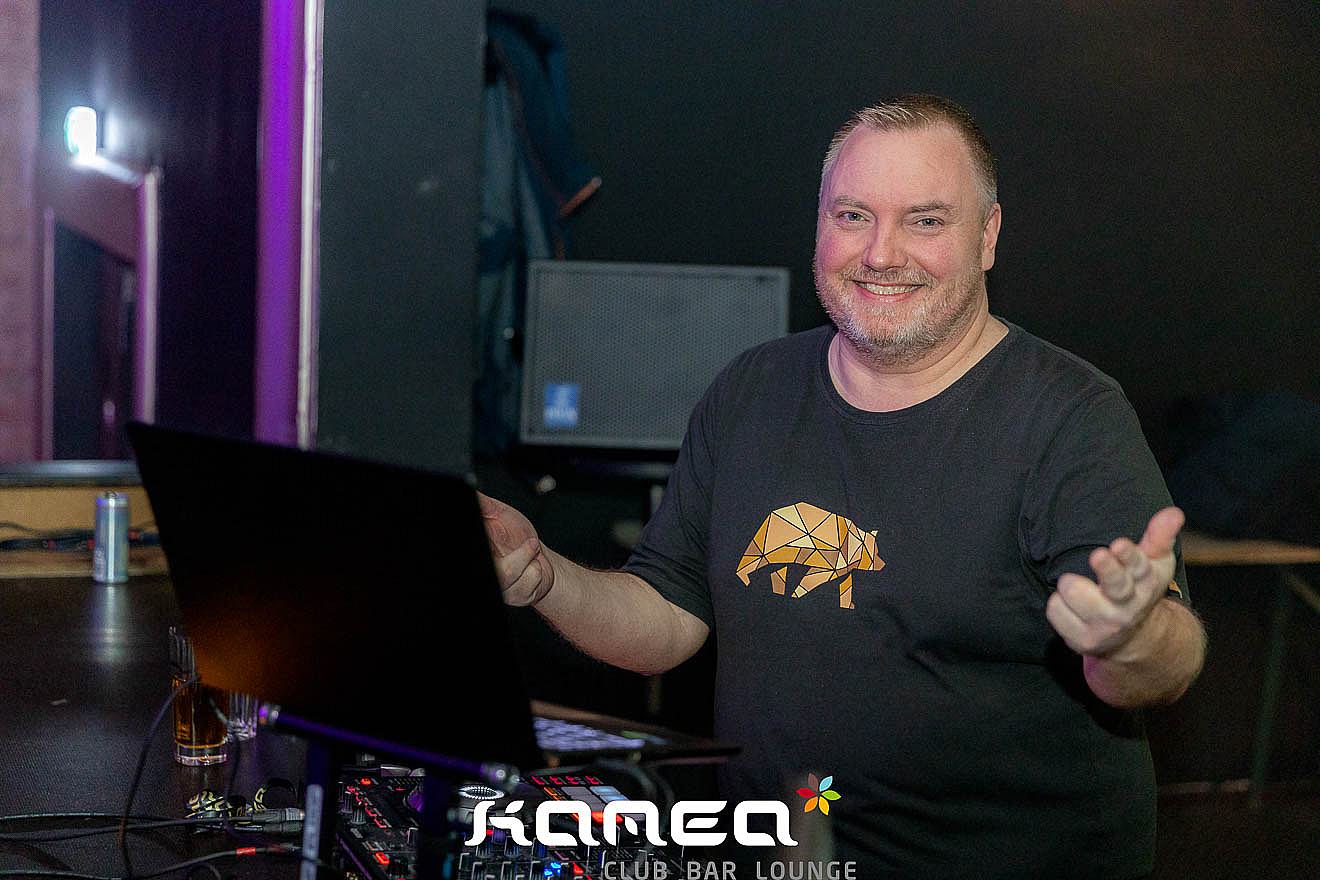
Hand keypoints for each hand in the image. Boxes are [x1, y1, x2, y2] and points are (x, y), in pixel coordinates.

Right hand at [478, 492, 554, 606]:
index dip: (486, 539)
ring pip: (507, 573)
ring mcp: (497, 585)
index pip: (475, 543)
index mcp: (478, 547)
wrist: (540, 558)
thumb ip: (482, 503)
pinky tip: (532, 567)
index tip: (493, 532)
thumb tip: (467, 487)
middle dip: (515, 553)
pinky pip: (525, 582)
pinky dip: (535, 570)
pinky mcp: (512, 596)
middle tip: (529, 542)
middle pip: (493, 566)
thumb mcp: (498, 512)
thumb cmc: (516, 535)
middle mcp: (485, 568)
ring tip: (531, 549)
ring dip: (527, 556)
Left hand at [1046, 506, 1183, 658]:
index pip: (1139, 567)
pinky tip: (1071, 606)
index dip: (1129, 556)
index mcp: (1145, 583)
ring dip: (1070, 583)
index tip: (1119, 544)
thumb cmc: (1138, 588)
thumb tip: (1174, 512)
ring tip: (1079, 586)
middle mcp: (1127, 606)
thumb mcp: (1153, 563)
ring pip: (1073, 593)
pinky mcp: (1082, 640)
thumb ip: (1160, 537)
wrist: (1132, 638)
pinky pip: (1055, 611)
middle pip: (1116, 585)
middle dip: (1108, 570)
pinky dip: (1059, 605)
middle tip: (1098, 555)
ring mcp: (1105, 626)